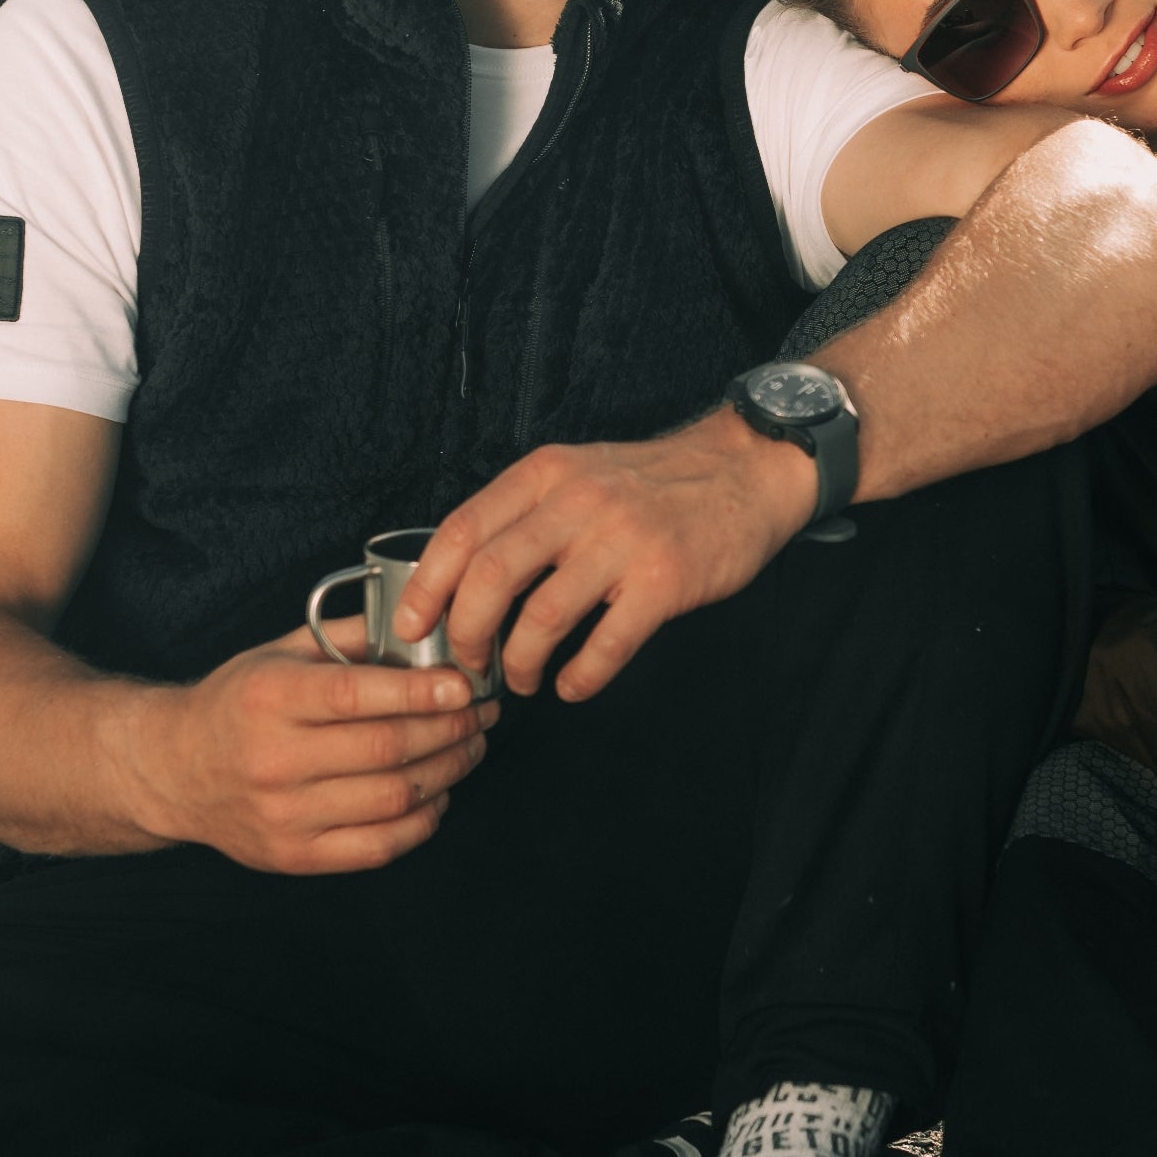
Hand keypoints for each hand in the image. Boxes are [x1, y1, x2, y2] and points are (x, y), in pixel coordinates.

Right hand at [115, 618, 499, 872]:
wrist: (174, 770)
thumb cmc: (237, 704)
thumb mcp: (277, 654)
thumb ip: (346, 638)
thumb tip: (423, 629)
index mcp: (269, 698)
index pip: (357, 696)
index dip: (421, 692)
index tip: (464, 685)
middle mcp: (273, 759)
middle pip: (386, 749)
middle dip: (451, 730)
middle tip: (482, 714)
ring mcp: (284, 815)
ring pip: (393, 798)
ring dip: (448, 772)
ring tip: (470, 749)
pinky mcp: (295, 856)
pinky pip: (380, 845)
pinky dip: (424, 820)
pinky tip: (438, 793)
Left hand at [395, 415, 817, 701]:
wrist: (745, 470)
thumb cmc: (653, 483)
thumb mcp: (578, 473)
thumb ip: (524, 514)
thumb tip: (461, 580)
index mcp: (545, 475)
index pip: (461, 531)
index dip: (425, 587)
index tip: (411, 628)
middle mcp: (577, 502)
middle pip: (490, 578)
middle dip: (466, 636)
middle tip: (469, 665)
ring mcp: (623, 541)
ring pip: (542, 618)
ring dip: (520, 664)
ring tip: (523, 680)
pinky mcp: (665, 581)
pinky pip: (606, 645)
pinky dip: (580, 677)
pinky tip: (572, 686)